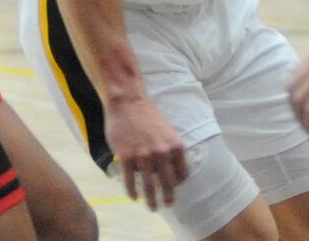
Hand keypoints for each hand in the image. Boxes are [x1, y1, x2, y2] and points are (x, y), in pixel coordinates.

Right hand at [104, 95, 189, 210]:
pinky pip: (131, 180)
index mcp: (175, 146)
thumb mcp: (167, 130)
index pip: (182, 173)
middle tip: (167, 205)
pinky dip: (132, 191)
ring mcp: (144, 156)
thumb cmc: (148, 114)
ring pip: (149, 185)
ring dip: (151, 200)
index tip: (175, 188)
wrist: (128, 101)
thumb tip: (169, 167)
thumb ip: (169, 148)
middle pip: (168, 183)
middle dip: (168, 197)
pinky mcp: (127, 157)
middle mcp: (162, 153)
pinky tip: (133, 197)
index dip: (179, 183)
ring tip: (152, 208)